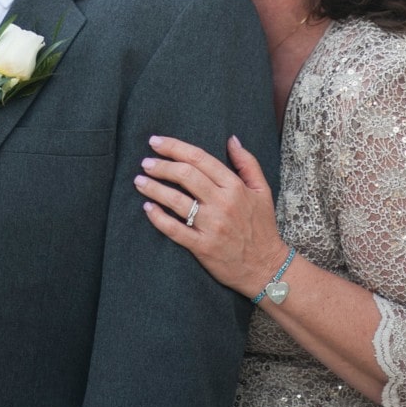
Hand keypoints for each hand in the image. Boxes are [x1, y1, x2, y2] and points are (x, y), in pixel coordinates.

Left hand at [136, 135, 287, 298]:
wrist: (266, 267)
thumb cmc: (262, 227)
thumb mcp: (262, 191)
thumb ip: (247, 163)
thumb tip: (231, 139)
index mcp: (235, 186)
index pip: (200, 159)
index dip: (175, 147)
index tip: (156, 142)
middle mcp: (223, 203)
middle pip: (185, 175)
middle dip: (161, 166)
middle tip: (145, 163)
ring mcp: (211, 226)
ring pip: (176, 200)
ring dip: (154, 188)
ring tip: (139, 181)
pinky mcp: (202, 246)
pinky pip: (174, 230)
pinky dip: (158, 218)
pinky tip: (147, 208)